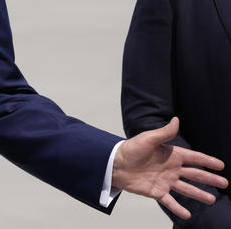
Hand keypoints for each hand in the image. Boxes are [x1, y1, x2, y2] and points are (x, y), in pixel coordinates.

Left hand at [113, 117, 227, 219]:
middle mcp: (171, 168)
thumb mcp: (148, 139)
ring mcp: (165, 181)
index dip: (207, 161)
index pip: (194, 158)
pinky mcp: (156, 191)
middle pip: (195, 174)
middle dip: (210, 179)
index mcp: (171, 154)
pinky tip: (188, 215)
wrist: (115, 164)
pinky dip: (178, 208)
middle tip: (224, 183)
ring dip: (199, 194)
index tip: (221, 165)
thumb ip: (164, 133)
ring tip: (212, 200)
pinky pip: (170, 201)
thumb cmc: (130, 149)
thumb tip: (176, 120)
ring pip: (186, 189)